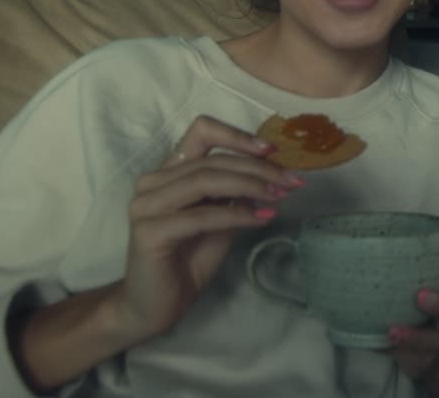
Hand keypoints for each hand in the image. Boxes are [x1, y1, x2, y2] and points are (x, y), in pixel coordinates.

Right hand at [106, 115, 300, 342]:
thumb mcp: (221, 222)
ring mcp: (146, 205)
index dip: (237, 135)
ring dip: (250, 185)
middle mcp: (153, 181)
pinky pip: (202, 215)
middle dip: (259, 169)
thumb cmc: (187, 262)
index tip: (271, 149)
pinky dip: (236, 215)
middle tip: (292, 181)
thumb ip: (236, 197)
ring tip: (280, 196)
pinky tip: (262, 219)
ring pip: (206, 180)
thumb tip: (269, 177)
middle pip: (213, 160)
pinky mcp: (149, 231)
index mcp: (169, 172)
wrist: (154, 307)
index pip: (201, 132)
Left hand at [385, 235, 438, 382]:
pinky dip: (398, 353)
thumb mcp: (407, 286)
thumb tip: (344, 250)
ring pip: (437, 339)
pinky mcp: (426, 360)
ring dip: (416, 335)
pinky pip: (415, 359)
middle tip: (420, 296)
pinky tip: (381, 345)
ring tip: (394, 332)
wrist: (429, 355)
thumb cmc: (411, 308)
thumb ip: (389, 271)